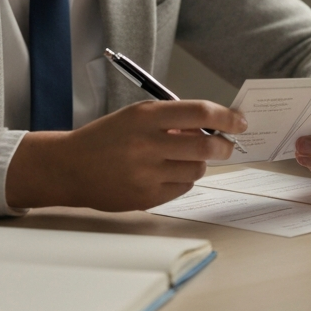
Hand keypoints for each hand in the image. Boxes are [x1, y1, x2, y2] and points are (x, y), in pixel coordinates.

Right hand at [4, 100, 246, 211]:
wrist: (70, 167)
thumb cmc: (106, 137)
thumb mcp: (135, 117)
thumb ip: (171, 120)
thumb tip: (211, 126)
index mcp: (145, 117)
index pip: (199, 112)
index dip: (226, 117)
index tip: (239, 121)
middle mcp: (147, 144)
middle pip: (206, 145)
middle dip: (224, 145)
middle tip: (226, 145)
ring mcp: (147, 174)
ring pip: (197, 169)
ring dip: (200, 162)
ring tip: (184, 157)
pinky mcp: (146, 197)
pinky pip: (183, 188)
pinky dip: (183, 179)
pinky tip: (168, 172)